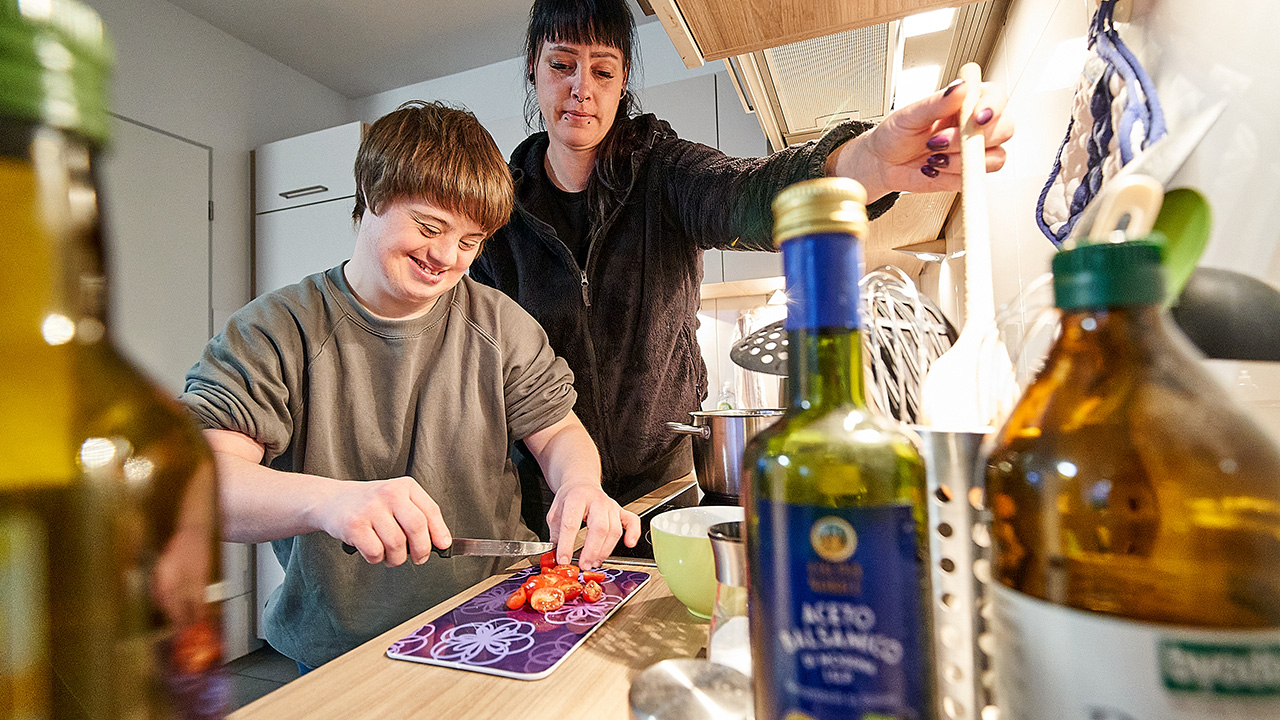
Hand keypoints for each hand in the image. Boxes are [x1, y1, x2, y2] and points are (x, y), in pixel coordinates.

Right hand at [313, 476, 451, 566]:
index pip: (430, 510)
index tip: (443, 545)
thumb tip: (441, 542)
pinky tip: (374, 551)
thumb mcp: (397, 500)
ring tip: (392, 556)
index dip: (439, 531)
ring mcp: (370, 508)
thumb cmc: (370, 505)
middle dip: (422, 549)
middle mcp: (389, 493)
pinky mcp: (354, 525)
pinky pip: (375, 552)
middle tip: (419, 558)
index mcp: (405, 486)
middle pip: (417, 527)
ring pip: (397, 544)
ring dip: (397, 558)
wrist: (332, 500)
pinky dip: (378, 559)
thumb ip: (418, 516)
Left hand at [546, 480, 640, 567]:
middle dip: (591, 550)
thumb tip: (556, 555)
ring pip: (614, 530)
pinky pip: (632, 522)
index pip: (572, 523)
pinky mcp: (621, 511)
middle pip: (599, 528)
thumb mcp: (555, 513)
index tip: (563, 559)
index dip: (567, 544)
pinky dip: (633, 533)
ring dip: (605, 550)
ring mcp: (611, 506)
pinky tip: (629, 544)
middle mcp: (596, 501)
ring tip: (594, 562)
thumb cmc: (570, 499)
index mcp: (577, 498)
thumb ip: (556, 533)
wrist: (582, 483)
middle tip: (584, 565)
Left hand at [828, 75, 1014, 199]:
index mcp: (966, 103)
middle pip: (1005, 128)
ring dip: (961, 160)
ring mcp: (975, 151)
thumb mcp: (910, 115)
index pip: (996, 97)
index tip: (977, 116)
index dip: (993, 106)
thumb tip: (960, 87)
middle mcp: (975, 126)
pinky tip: (934, 168)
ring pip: (996, 156)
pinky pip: (976, 177)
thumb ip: (936, 103)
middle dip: (970, 138)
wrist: (884, 164)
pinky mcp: (969, 174)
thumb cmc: (895, 134)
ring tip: (932, 157)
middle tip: (938, 142)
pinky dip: (955, 175)